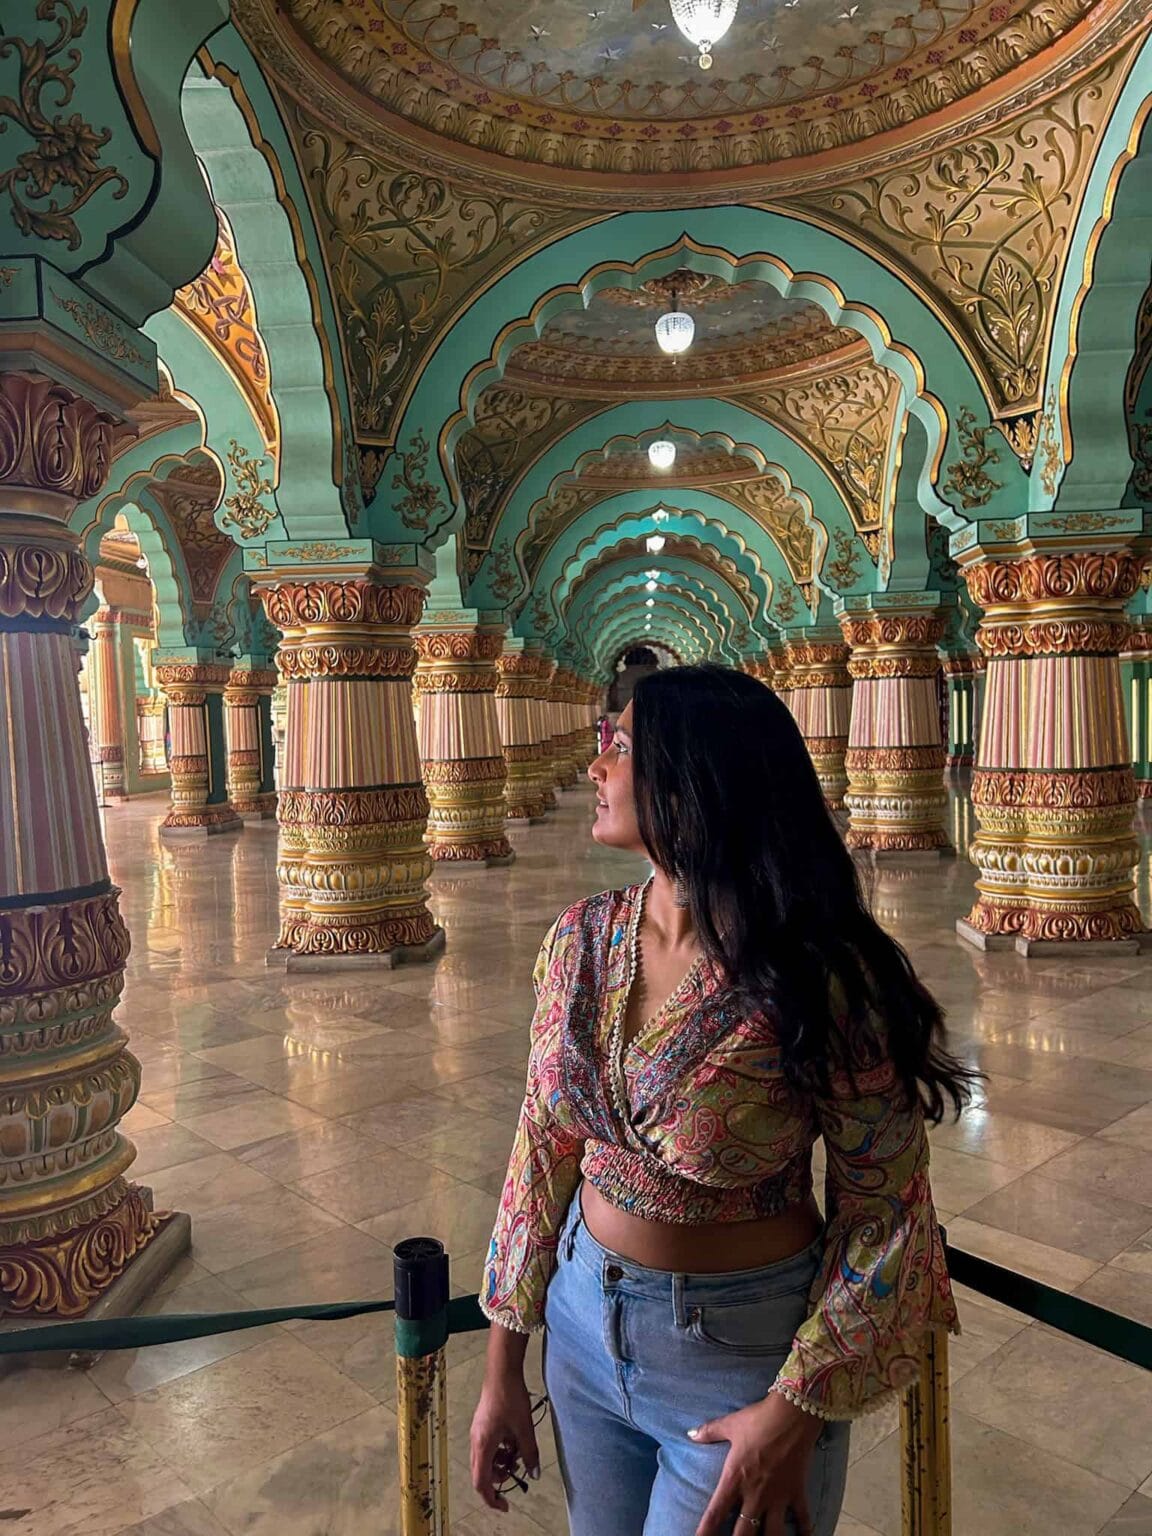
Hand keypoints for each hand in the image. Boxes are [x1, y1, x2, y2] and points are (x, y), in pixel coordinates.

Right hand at [470, 1371, 540, 1512]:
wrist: (501, 1372)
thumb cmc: (511, 1399)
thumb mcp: (524, 1428)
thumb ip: (529, 1453)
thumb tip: (534, 1474)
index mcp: (483, 1446)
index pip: (481, 1483)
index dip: (492, 1499)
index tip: (506, 1506)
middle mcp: (476, 1442)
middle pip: (482, 1473)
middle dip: (498, 1480)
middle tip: (516, 1475)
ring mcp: (478, 1432)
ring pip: (486, 1459)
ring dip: (501, 1463)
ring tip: (519, 1455)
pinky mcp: (482, 1424)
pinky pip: (488, 1446)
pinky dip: (500, 1450)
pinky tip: (514, 1440)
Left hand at [688, 1392, 824, 1535]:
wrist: (791, 1414)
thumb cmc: (758, 1419)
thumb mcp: (730, 1424)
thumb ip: (709, 1432)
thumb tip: (690, 1434)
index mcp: (734, 1479)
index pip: (715, 1513)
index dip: (705, 1532)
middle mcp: (755, 1494)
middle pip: (744, 1533)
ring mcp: (778, 1496)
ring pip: (773, 1534)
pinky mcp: (797, 1492)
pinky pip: (803, 1519)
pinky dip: (805, 1532)